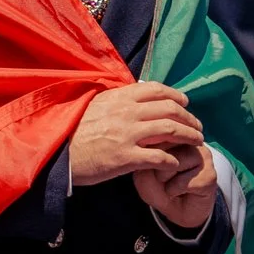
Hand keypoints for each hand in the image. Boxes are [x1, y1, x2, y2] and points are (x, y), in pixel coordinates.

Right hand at [70, 82, 201, 185]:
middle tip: (197, 127)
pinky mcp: (126, 158)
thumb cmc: (72, 130)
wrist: (56, 151)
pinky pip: (160, 157)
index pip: (156, 90)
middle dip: (189, 118)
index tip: (185, 103)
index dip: (176, 95)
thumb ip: (115, 101)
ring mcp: (128, 135)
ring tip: (197, 143)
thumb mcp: (93, 105)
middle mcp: (127, 112)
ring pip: (171, 130)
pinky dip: (172, 160)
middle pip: (170, 109)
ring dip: (189, 136)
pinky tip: (176, 164)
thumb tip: (132, 96)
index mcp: (119, 97)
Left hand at [135, 141, 218, 230]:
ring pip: (174, 164)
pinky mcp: (209, 174)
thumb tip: (161, 156)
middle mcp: (190, 140)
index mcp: (173, 134)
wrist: (179, 210)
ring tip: (171, 183)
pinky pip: (182, 182)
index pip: (154, 136)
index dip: (146, 158)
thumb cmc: (159, 187)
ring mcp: (203, 156)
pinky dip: (174, 191)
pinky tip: (180, 192)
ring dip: (165, 181)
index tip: (152, 167)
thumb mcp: (143, 175)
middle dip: (156, 169)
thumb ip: (146, 161)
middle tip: (163, 178)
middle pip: (162, 148)